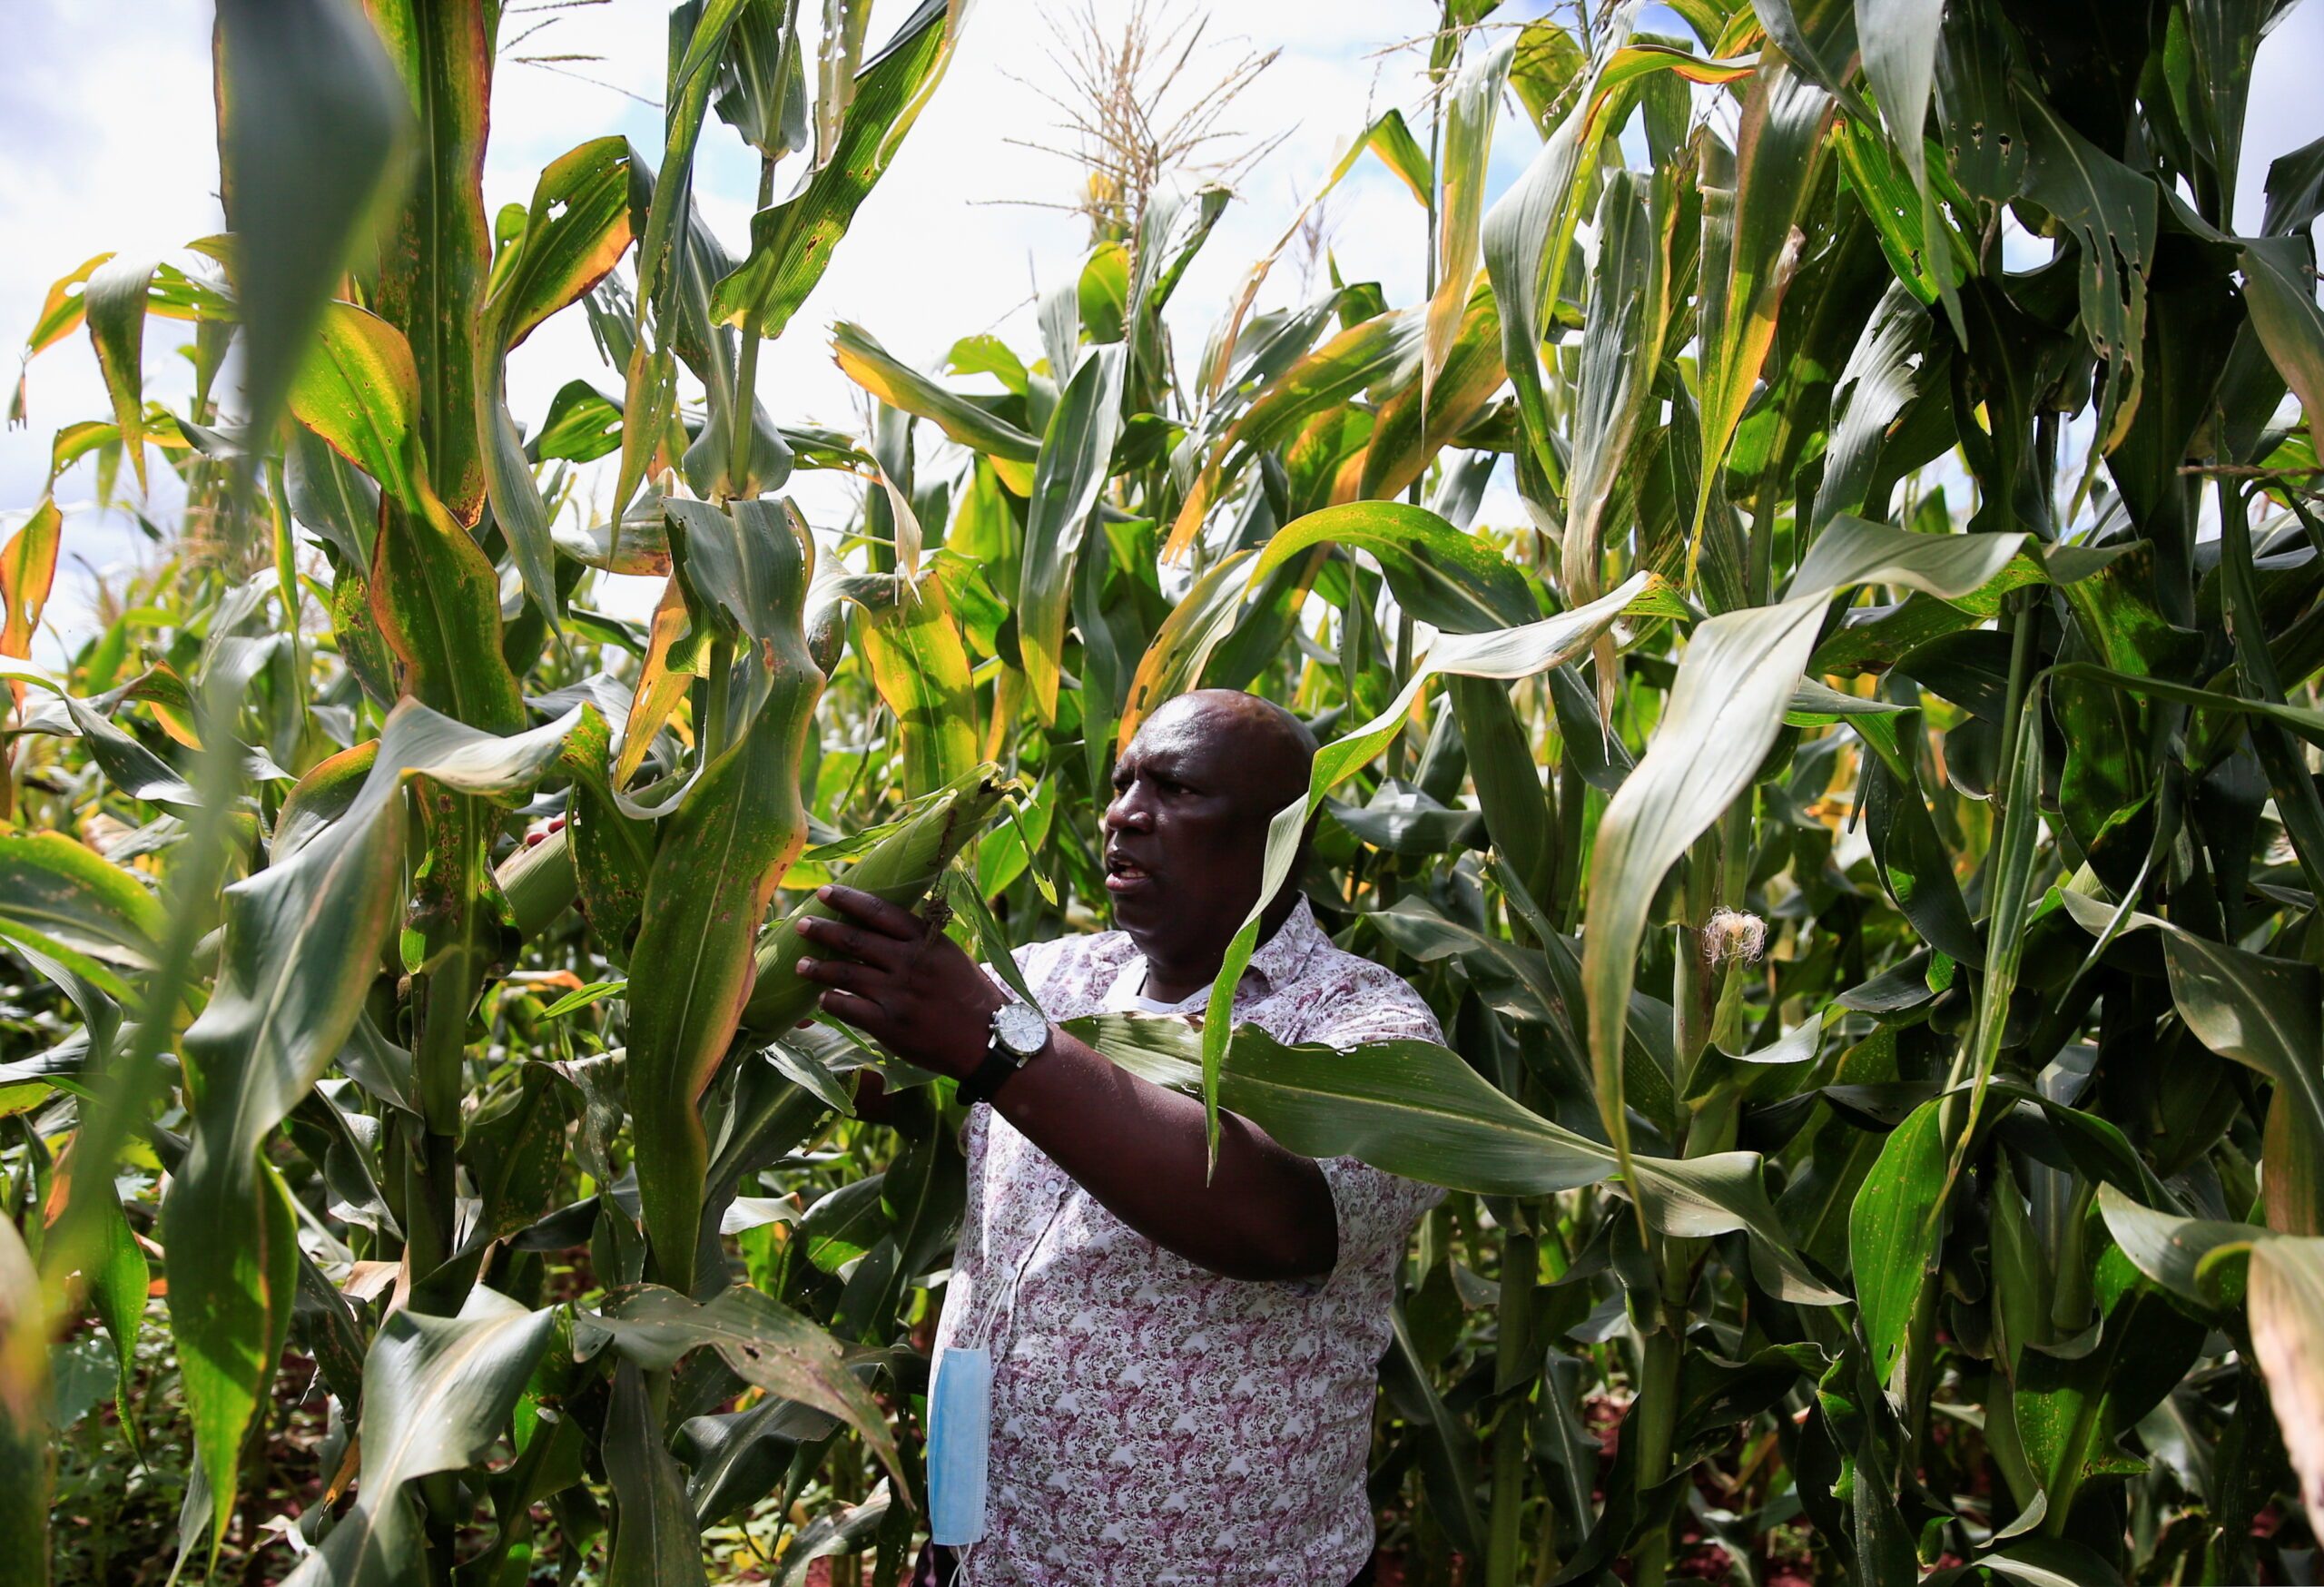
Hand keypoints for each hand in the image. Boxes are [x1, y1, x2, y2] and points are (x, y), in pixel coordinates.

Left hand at [792, 885, 1004, 1077]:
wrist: (988, 1042)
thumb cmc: (972, 997)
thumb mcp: (951, 956)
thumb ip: (920, 941)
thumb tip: (883, 925)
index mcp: (927, 940)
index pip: (879, 911)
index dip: (848, 900)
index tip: (825, 892)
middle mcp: (910, 962)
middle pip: (855, 939)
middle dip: (823, 930)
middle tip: (801, 924)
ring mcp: (898, 994)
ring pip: (845, 973)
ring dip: (818, 968)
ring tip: (800, 964)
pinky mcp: (890, 1025)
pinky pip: (849, 1008)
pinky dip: (831, 1001)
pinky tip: (822, 998)